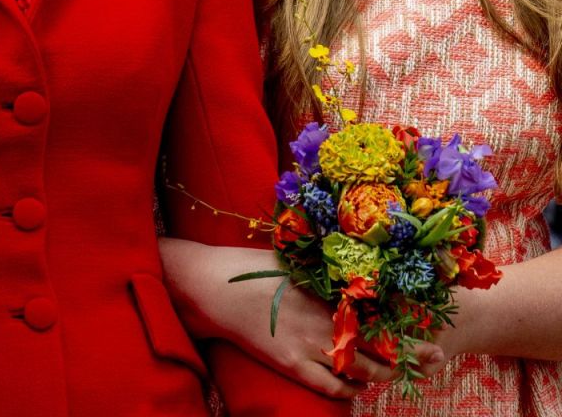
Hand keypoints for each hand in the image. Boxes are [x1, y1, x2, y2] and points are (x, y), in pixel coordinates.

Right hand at [160, 241, 445, 399]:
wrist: (218, 288)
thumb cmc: (254, 266)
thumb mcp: (296, 261)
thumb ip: (324, 271)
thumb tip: (349, 267)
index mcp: (328, 291)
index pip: (379, 315)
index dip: (407, 328)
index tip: (431, 334)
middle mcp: (324, 319)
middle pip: (377, 346)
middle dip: (408, 356)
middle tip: (433, 360)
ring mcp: (308, 344)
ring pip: (358, 370)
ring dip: (381, 375)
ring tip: (397, 377)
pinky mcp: (290, 363)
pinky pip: (327, 385)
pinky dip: (347, 391)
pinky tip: (356, 391)